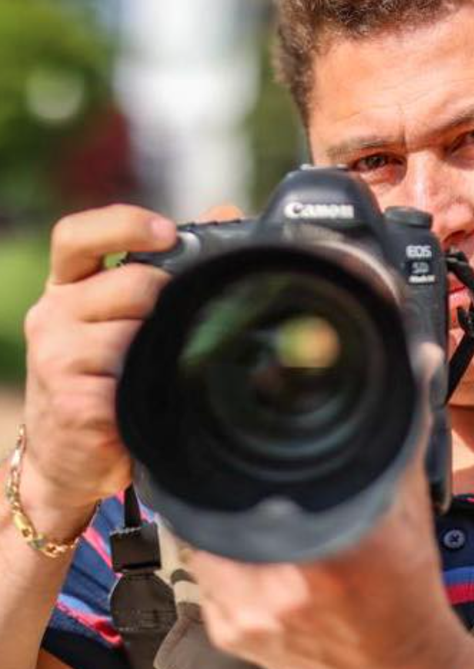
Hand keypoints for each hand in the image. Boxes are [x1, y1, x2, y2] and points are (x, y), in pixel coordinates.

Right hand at [19, 204, 238, 530]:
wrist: (70, 457)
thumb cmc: (110, 376)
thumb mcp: (128, 315)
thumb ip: (169, 264)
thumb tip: (225, 211)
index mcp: (69, 287)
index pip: (77, 236)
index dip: (123, 225)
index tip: (167, 232)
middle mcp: (54, 315)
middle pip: (132, 283)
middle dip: (168, 300)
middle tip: (175, 328)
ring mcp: (57, 358)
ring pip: (137, 330)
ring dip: (162, 347)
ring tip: (157, 368)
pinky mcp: (74, 401)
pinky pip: (134, 378)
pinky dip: (155, 386)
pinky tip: (151, 396)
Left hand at [189, 446, 473, 668]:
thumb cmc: (410, 589)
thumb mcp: (410, 505)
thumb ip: (402, 432)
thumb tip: (415, 364)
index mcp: (331, 551)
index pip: (254, 486)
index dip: (240, 454)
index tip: (239, 431)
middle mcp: (282, 588)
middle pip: (219, 507)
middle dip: (227, 483)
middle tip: (243, 464)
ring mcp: (249, 616)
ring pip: (203, 540)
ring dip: (219, 518)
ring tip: (248, 505)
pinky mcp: (232, 635)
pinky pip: (206, 575)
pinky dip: (221, 553)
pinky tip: (249, 545)